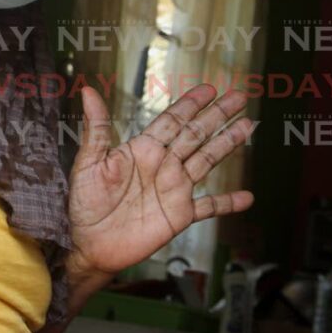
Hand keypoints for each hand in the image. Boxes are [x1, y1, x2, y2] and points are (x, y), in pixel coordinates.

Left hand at [67, 84, 254, 279]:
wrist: (88, 244)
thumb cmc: (84, 202)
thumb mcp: (89, 163)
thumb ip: (96, 128)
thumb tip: (88, 91)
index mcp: (142, 149)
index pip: (172, 120)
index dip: (190, 104)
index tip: (209, 88)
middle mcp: (162, 165)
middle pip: (195, 134)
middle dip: (217, 115)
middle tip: (238, 96)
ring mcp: (173, 189)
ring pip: (206, 161)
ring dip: (226, 144)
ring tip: (247, 126)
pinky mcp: (179, 215)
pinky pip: (209, 207)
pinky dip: (227, 202)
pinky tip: (247, 198)